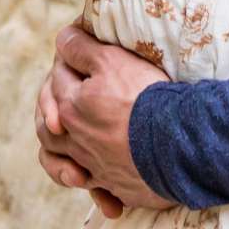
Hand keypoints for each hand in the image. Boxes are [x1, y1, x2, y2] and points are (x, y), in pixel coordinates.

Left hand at [42, 25, 175, 213]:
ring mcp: (94, 165)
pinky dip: (96, 190)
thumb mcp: (111, 60)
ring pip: (64, 163)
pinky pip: (96, 189)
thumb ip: (81, 49)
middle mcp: (74, 140)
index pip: (57, 79)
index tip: (81, 52)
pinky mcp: (115, 184)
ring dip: (63, 158)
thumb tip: (62, 39)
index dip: (68, 61)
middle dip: (51, 113)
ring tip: (72, 147)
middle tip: (64, 102)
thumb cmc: (144, 97)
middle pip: (49, 128)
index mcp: (68, 107)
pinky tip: (102, 186)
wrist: (178, 142)